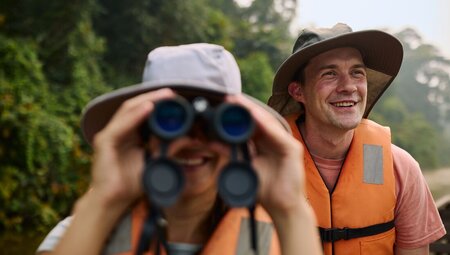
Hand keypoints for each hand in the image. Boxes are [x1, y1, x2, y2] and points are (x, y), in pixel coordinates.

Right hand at [89, 88, 176, 209]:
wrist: (114, 201)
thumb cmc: (132, 183)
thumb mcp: (156, 161)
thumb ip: (168, 148)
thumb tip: (187, 137)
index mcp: (130, 133)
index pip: (143, 112)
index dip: (159, 103)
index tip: (177, 99)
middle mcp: (118, 131)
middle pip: (136, 107)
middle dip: (154, 98)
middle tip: (173, 93)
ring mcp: (109, 134)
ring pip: (128, 110)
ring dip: (147, 101)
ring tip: (164, 96)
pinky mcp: (104, 142)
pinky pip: (121, 125)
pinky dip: (135, 116)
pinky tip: (148, 108)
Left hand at [224, 95, 305, 215]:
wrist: (281, 206)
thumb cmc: (264, 188)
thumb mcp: (242, 166)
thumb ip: (229, 152)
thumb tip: (210, 140)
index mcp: (264, 142)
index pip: (250, 123)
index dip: (238, 112)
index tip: (222, 102)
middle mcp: (275, 139)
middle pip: (259, 119)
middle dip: (244, 107)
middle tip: (228, 96)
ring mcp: (285, 142)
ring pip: (267, 123)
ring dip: (253, 111)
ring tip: (238, 102)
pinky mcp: (292, 149)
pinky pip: (276, 134)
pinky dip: (265, 124)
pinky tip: (254, 116)